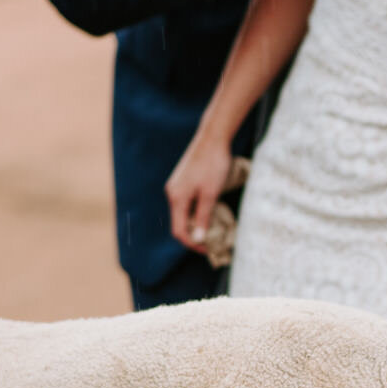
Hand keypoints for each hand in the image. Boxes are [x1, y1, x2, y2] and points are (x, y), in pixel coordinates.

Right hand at [166, 133, 233, 252]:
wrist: (213, 137)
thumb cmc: (213, 165)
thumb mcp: (211, 193)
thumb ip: (203, 216)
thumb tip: (197, 238)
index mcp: (176, 198)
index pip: (178, 230)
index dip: (192, 243)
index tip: (207, 249)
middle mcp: (172, 193)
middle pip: (179, 222)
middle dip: (194, 235)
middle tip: (213, 242)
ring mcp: (176, 185)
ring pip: (183, 212)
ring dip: (196, 223)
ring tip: (213, 229)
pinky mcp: (182, 180)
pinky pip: (186, 203)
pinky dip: (196, 212)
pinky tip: (209, 212)